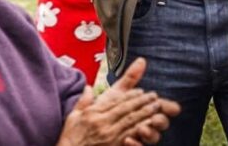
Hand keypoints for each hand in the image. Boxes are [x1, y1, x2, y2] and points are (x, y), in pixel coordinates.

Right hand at [56, 58, 179, 145]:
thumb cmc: (71, 138)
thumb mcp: (73, 116)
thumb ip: (83, 101)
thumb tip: (89, 87)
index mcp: (93, 113)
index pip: (116, 100)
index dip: (131, 95)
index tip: (141, 91)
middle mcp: (102, 122)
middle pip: (126, 108)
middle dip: (142, 101)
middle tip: (154, 95)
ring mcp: (109, 135)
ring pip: (131, 120)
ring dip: (145, 112)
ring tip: (156, 106)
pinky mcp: (113, 145)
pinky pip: (130, 134)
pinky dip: (141, 127)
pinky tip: (150, 123)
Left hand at [108, 58, 179, 145]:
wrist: (83, 134)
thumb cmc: (100, 112)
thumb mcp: (114, 94)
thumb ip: (129, 79)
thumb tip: (142, 60)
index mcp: (141, 110)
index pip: (159, 108)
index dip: (167, 107)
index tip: (173, 107)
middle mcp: (142, 125)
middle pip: (159, 124)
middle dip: (160, 121)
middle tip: (156, 118)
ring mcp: (136, 137)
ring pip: (151, 137)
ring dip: (149, 133)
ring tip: (142, 129)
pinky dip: (135, 145)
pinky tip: (128, 141)